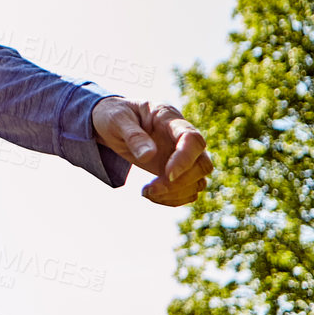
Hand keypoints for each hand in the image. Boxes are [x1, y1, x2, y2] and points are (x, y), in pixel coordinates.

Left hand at [92, 96, 214, 205]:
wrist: (111, 122)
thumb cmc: (113, 115)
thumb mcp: (115, 119)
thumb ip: (132, 135)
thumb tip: (149, 155)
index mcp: (168, 117)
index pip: (192, 138)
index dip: (185, 159)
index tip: (168, 175)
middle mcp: (181, 136)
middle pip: (202, 164)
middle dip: (180, 182)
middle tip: (151, 188)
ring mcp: (181, 154)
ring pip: (199, 180)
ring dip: (176, 193)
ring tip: (146, 193)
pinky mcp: (177, 170)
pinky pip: (189, 190)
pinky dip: (174, 199)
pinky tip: (151, 196)